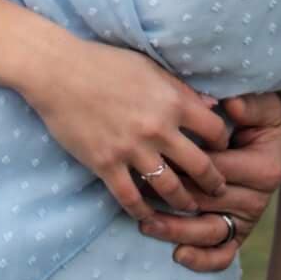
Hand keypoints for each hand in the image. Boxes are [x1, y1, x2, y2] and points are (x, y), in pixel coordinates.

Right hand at [20, 31, 228, 220]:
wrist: (57, 71)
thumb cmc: (104, 62)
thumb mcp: (149, 67)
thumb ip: (182, 89)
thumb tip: (212, 104)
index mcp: (172, 101)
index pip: (215, 129)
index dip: (223, 142)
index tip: (221, 150)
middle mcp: (158, 128)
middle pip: (201, 165)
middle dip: (214, 182)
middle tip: (219, 191)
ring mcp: (131, 149)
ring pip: (169, 187)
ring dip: (184, 201)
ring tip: (190, 207)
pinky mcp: (105, 164)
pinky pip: (130, 197)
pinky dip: (142, 212)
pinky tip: (148, 217)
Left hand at [139, 91, 280, 272]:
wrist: (273, 137)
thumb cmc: (260, 117)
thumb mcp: (262, 104)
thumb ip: (248, 105)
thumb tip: (230, 104)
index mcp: (263, 168)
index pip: (215, 168)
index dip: (184, 163)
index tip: (154, 155)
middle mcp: (257, 198)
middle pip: (206, 202)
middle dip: (171, 197)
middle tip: (137, 188)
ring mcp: (246, 218)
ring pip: (210, 231)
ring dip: (177, 231)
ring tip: (147, 225)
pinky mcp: (237, 230)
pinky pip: (222, 253)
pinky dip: (203, 260)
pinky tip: (178, 255)